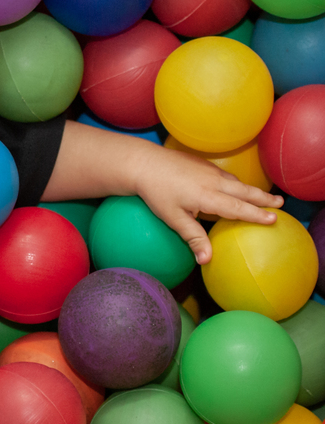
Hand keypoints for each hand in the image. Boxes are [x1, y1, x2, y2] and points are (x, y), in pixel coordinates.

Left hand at [134, 145, 282, 265]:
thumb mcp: (173, 218)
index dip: (257, 214)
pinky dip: (236, 182)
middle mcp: (213, 181)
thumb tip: (207, 260)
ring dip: (251, 189)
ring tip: (265, 197)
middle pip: (244, 191)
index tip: (274, 219)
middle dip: (263, 198)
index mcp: (208, 196)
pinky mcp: (202, 163)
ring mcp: (208, 170)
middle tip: (281, 203)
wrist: (142, 162)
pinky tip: (236, 187)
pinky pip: (225, 175)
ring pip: (236, 181)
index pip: (238, 207)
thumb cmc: (156, 192)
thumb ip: (193, 238)